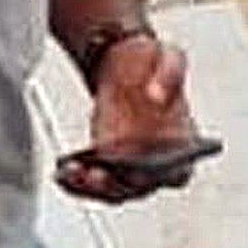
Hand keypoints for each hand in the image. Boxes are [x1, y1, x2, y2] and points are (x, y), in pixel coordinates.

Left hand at [56, 30, 198, 204]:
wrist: (127, 67)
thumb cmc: (152, 67)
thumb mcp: (170, 56)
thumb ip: (170, 72)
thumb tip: (157, 95)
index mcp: (184, 144)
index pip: (178, 173)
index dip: (162, 176)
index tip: (142, 168)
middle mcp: (159, 164)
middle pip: (140, 187)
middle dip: (119, 183)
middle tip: (101, 172)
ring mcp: (131, 170)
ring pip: (113, 191)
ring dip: (92, 187)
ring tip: (74, 170)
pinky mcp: (107, 168)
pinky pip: (92, 185)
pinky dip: (76, 184)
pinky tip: (63, 171)